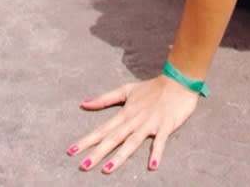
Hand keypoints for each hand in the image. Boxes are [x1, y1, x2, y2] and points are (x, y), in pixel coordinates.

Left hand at [66, 75, 198, 173]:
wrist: (178, 80)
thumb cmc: (152, 88)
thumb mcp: (126, 90)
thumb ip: (105, 99)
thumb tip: (83, 103)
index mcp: (125, 113)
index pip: (102, 129)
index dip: (86, 140)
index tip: (71, 151)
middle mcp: (134, 120)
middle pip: (113, 138)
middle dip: (98, 153)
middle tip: (83, 166)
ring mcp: (150, 124)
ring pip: (132, 142)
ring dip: (119, 156)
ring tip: (107, 169)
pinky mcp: (165, 126)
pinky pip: (160, 141)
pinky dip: (156, 152)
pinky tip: (152, 165)